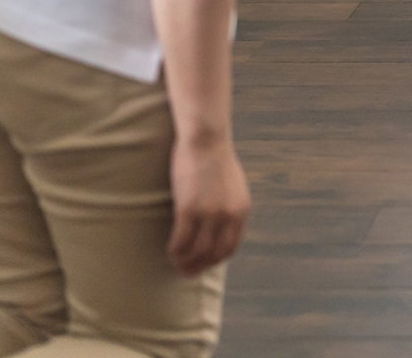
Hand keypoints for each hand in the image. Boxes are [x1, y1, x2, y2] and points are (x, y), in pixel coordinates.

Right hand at [168, 136, 250, 275]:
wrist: (206, 139)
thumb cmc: (216, 159)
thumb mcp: (233, 186)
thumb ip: (230, 207)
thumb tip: (220, 226)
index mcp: (241, 211)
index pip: (231, 247)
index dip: (216, 260)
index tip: (204, 264)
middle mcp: (229, 215)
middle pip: (214, 254)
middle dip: (200, 266)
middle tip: (187, 273)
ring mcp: (209, 213)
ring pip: (196, 251)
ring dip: (185, 262)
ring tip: (176, 263)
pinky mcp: (188, 208)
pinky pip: (180, 240)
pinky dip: (174, 251)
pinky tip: (170, 251)